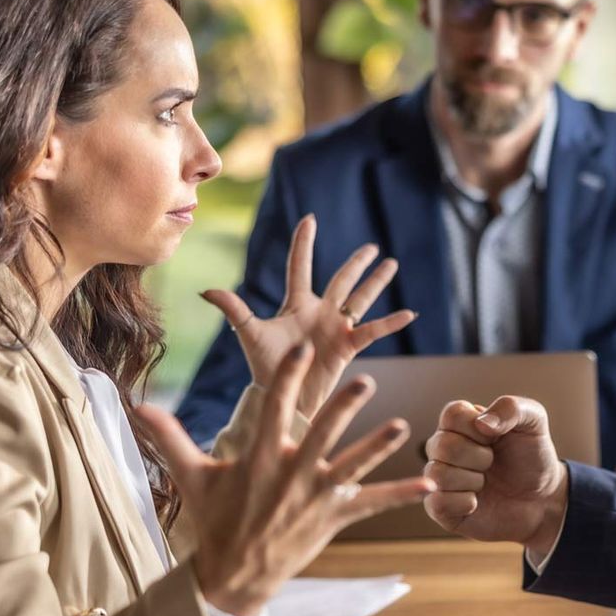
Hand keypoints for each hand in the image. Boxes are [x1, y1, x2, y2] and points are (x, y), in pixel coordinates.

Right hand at [136, 344, 433, 615]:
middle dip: (342, 407)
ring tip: (402, 427)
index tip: (301, 350)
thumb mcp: (192, 477)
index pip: (275, 409)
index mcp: (260, 457)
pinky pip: (374, 504)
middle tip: (366, 380)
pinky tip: (431, 485)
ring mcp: (316, 498)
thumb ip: (170, 437)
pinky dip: (401, 494)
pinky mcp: (335, 518)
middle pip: (322, 434)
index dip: (288, 379)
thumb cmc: (216, 520)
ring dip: (377, 446)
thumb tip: (136, 405)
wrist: (234, 576)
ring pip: (352, 466)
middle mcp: (291, 474)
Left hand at [202, 214, 415, 418]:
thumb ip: (235, 310)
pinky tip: (408, 313)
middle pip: (341, 279)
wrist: (282, 396)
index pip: (300, 266)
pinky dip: (391, 322)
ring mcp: (336, 328)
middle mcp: (320, 311)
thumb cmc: (265, 367)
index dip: (304, 243)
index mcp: (296, 304)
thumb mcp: (250, 334)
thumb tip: (206, 290)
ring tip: (391, 264)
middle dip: (356, 263)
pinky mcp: (348, 346)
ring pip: (361, 298)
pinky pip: (373, 330)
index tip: (310, 218)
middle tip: (372, 247)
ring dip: (376, 282)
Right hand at [422, 396, 569, 557]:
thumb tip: (482, 422)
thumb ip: (511, 408)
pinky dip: (464, 503)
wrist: (541, 500)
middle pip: (442, 445)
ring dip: (472, 480)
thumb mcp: (533, 422)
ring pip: (437, 474)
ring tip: (485, 482)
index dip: (477, 428)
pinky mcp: (440, 508)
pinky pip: (437, 503)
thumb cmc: (532, 457)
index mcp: (461, 423)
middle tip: (493, 462)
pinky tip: (476, 502)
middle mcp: (443, 447)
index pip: (452, 414)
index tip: (496, 437)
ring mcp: (439, 478)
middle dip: (479, 457)